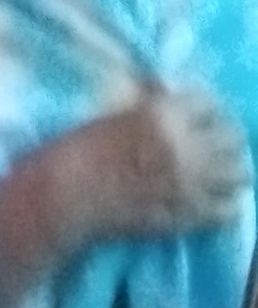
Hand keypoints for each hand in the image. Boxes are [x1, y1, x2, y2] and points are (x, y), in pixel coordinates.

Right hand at [57, 88, 251, 241]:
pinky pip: (229, 208)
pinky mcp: (192, 216)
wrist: (69, 194)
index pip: (209, 102)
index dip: (206, 105)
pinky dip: (227, 199)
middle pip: (232, 136)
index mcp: (164, 113)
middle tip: (214, 138)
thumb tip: (169, 92)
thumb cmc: (82, 145)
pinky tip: (214, 195)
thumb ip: (151, 102)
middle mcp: (187, 146)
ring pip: (239, 172)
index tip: (201, 111)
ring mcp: (193, 184)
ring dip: (231, 165)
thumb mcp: (116, 108)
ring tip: (218, 166)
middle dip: (225, 134)